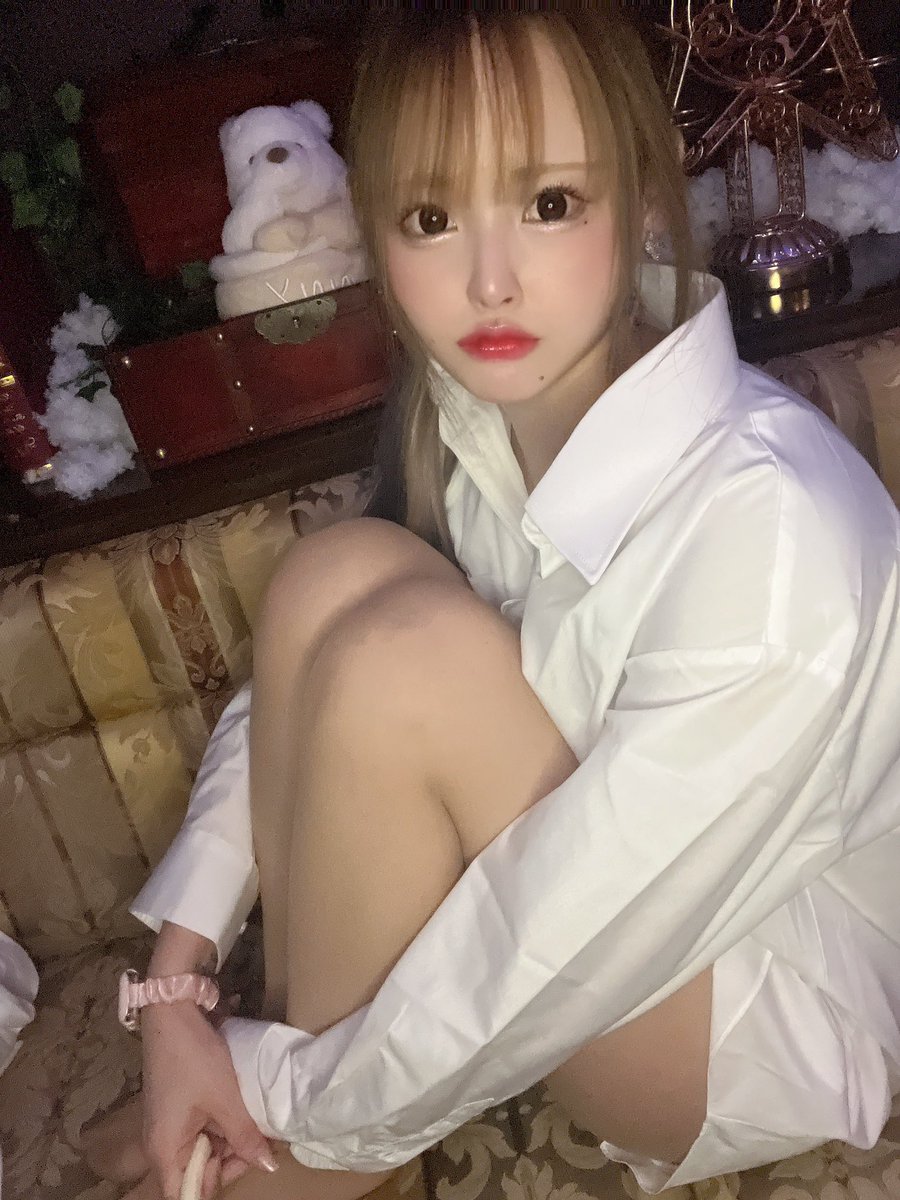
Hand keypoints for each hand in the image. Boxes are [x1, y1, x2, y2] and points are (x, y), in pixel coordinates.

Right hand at [141, 1000, 276, 1199]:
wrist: (174, 1010)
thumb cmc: (194, 1059)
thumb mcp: (225, 1099)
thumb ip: (245, 1136)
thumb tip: (267, 1166)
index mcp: (165, 1150)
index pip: (186, 1192)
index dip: (216, 1184)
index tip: (247, 1163)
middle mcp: (164, 1143)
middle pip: (198, 1170)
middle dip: (232, 1160)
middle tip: (265, 1141)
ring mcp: (172, 1123)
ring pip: (205, 1148)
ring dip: (232, 1139)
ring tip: (262, 1125)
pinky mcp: (181, 1105)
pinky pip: (204, 1127)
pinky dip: (225, 1123)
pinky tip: (247, 1113)